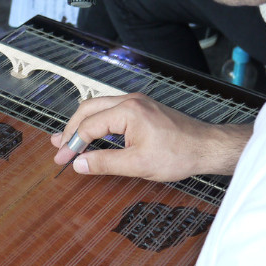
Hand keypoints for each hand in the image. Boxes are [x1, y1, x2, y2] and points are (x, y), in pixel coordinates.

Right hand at [49, 93, 252, 181]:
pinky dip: (97, 122)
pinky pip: (110, 110)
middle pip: (88, 109)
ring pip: (98, 107)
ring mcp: (136, 102)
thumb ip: (104, 163)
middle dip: (70, 129)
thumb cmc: (179, 154)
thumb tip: (79, 164)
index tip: (62, 160)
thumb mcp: (138, 164)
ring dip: (82, 124)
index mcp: (127, 111)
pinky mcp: (141, 108)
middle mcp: (129, 100)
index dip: (72, 144)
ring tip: (67, 139)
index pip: (89, 126)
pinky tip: (92, 134)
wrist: (206, 147)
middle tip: (58, 147)